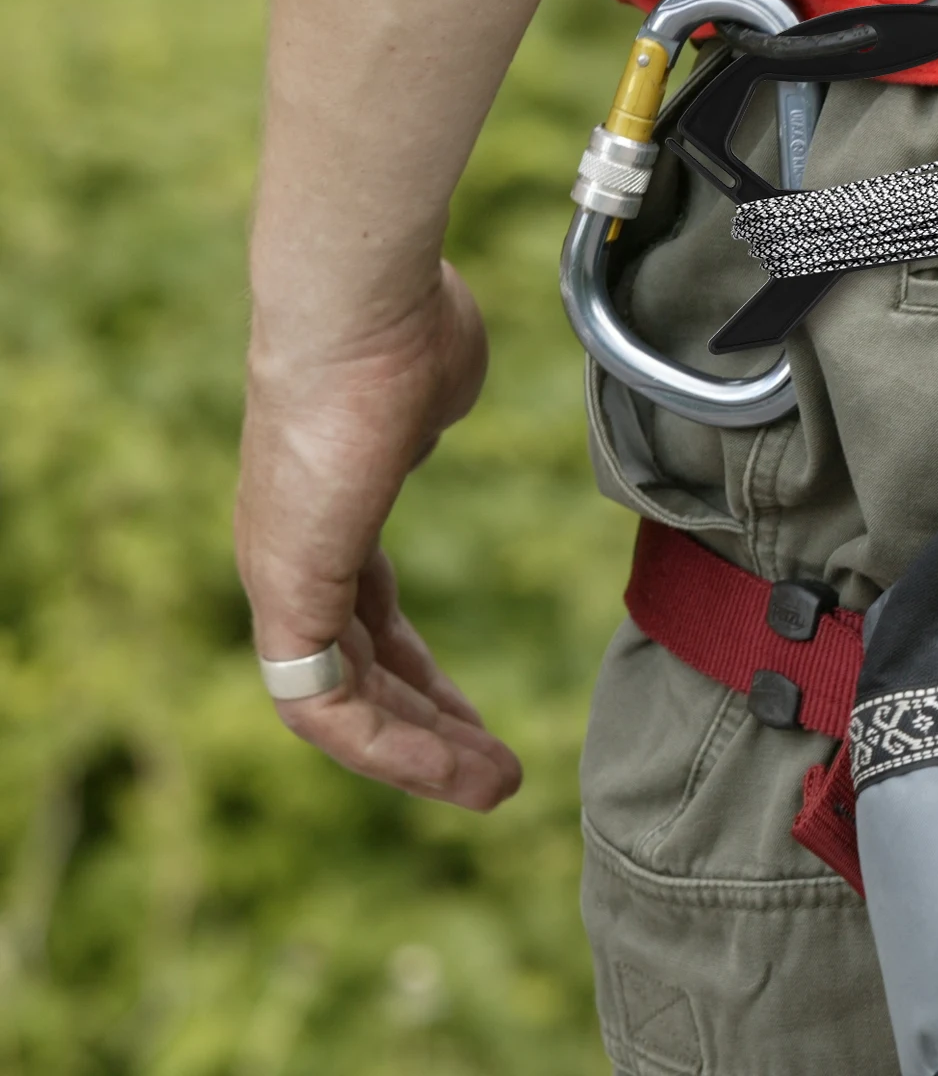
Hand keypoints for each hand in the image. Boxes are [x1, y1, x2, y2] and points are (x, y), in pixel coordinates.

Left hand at [235, 262, 521, 810]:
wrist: (364, 309)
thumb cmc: (410, 335)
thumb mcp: (434, 392)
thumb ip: (430, 419)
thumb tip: (438, 406)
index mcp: (329, 512)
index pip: (371, 620)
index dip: (425, 677)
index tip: (480, 713)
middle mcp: (294, 553)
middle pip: (362, 669)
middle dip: (432, 727)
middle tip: (495, 772)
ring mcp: (281, 575)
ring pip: (344, 700)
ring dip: (420, 753)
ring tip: (495, 788)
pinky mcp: (284, 592)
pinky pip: (328, 702)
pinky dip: (391, 746)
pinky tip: (454, 768)